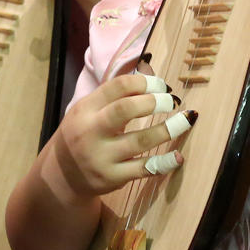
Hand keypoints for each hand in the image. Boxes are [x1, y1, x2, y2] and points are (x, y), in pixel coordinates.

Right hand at [48, 72, 194, 198]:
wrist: (63, 175)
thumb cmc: (84, 133)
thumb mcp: (89, 110)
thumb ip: (114, 95)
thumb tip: (150, 71)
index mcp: (85, 109)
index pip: (117, 87)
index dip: (145, 82)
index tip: (161, 85)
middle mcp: (90, 132)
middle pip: (125, 110)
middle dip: (154, 102)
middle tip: (172, 100)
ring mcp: (101, 157)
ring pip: (140, 140)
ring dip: (168, 129)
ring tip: (186, 120)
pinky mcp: (112, 178)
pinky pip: (144, 169)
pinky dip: (164, 162)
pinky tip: (178, 156)